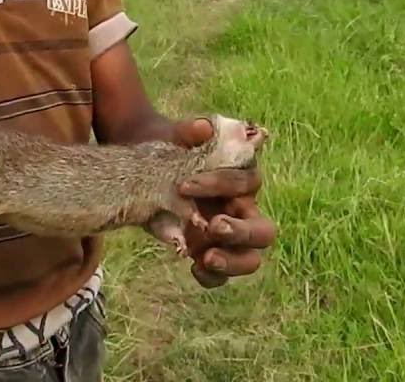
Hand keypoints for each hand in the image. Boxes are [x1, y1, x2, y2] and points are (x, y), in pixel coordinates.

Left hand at [170, 118, 276, 287]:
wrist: (141, 167)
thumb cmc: (166, 148)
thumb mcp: (173, 136)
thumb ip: (188, 131)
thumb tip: (203, 127)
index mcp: (240, 178)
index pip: (247, 183)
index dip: (221, 184)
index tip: (184, 185)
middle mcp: (241, 209)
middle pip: (263, 229)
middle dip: (242, 231)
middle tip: (213, 226)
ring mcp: (227, 235)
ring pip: (250, 257)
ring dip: (234, 261)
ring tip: (207, 258)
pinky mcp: (210, 252)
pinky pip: (221, 274)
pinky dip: (212, 277)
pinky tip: (193, 267)